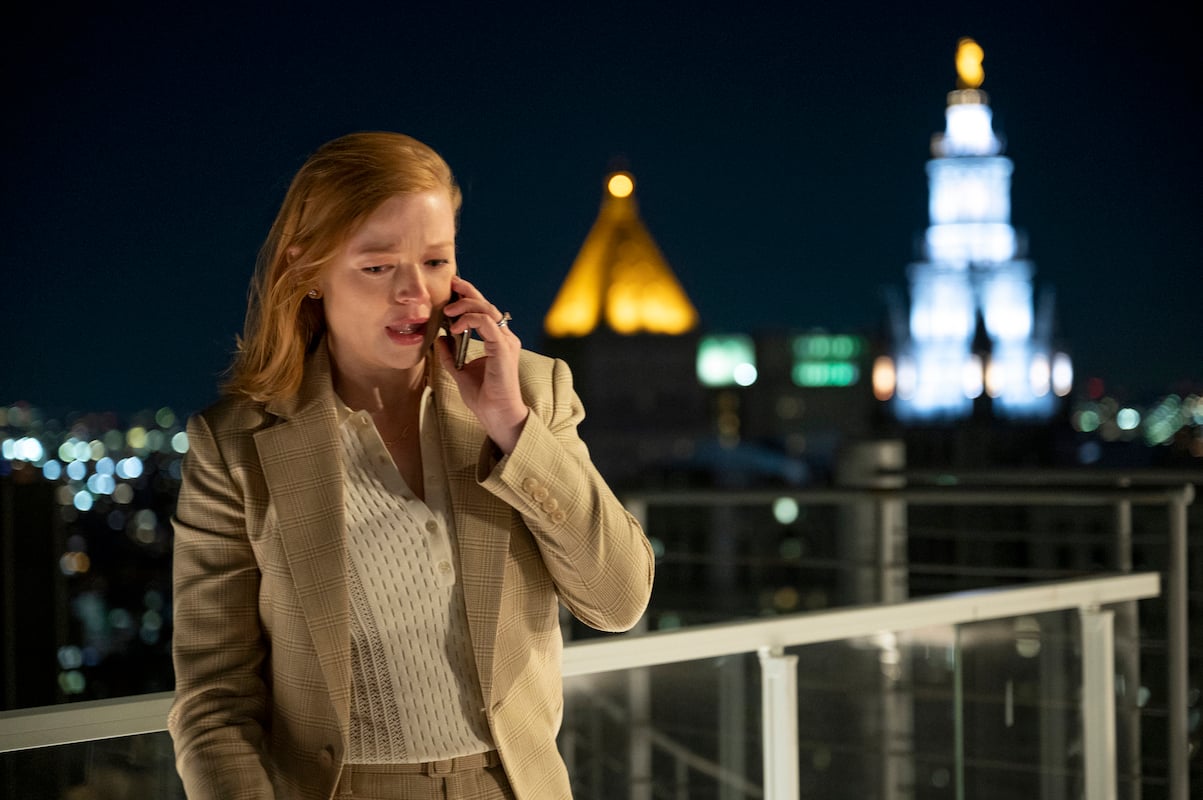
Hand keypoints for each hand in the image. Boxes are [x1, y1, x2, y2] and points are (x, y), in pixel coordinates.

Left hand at [435, 276, 528, 453]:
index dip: (469, 297)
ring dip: (466, 306)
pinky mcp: (503, 349)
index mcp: (498, 341)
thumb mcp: (459, 372)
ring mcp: (506, 342)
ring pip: (488, 310)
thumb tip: (439, 339)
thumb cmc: (484, 397)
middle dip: (468, 292)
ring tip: (448, 311)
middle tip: (451, 285)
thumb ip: (450, 355)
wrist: (497, 415)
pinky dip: (470, 320)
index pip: (485, 311)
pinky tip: (455, 328)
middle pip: (487, 305)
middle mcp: (505, 338)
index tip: (453, 289)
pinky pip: (487, 324)